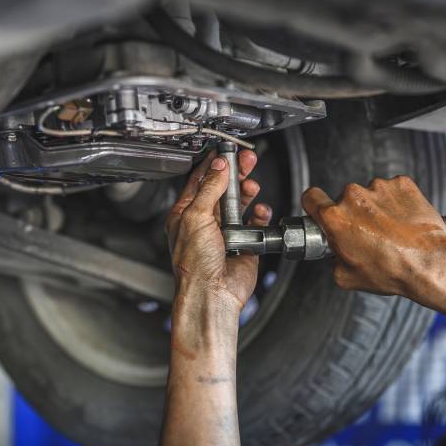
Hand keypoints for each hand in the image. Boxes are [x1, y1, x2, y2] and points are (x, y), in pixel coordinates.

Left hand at [166, 150, 271, 312]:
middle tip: (247, 160)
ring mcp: (225, 232)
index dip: (213, 164)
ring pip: (240, 204)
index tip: (225, 152)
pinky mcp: (244, 242)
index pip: (199, 181)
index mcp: (186, 214)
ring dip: (247, 192)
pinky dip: (259, 214)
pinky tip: (259, 210)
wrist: (212, 294)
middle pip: (222, 189)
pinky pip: (255, 222)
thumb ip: (209, 188)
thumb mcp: (196, 217)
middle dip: (235, 174)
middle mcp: (205, 222)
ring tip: (252, 185)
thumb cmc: (195, 265)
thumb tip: (218, 167)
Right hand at [302, 176, 445, 297]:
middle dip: (354, 213)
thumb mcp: (347, 276)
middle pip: (345, 199)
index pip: (311, 197)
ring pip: (370, 194)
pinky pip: (393, 190)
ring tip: (392, 230)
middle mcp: (354, 197)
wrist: (429, 264)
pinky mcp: (402, 184)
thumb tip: (336, 251)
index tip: (320, 209)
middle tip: (369, 234)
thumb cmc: (392, 271)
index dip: (314, 204)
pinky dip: (397, 202)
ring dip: (377, 208)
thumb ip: (333, 257)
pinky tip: (404, 221)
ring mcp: (379, 187)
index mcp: (336, 218)